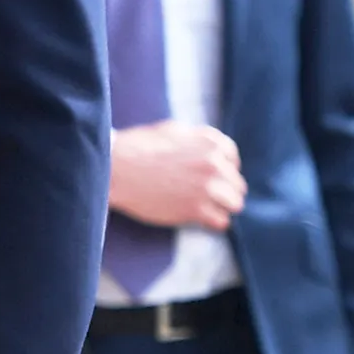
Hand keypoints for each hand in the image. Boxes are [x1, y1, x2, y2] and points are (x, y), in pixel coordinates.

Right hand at [108, 121, 245, 230]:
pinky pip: (221, 222)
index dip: (222, 170)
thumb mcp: (174, 130)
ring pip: (234, 204)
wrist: (117, 167)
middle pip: (236, 184)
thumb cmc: (138, 147)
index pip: (234, 160)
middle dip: (223, 190)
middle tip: (204, 196)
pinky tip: (200, 218)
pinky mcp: (194, 210)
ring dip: (221, 207)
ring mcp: (207, 188)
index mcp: (211, 143)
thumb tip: (209, 151)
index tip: (210, 177)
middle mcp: (214, 164)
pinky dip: (213, 222)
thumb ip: (198, 140)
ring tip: (205, 209)